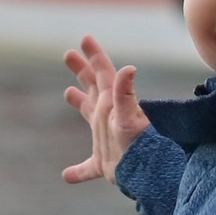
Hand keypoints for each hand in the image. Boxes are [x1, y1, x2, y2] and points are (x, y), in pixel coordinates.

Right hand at [61, 36, 149, 183]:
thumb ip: (125, 94)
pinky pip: (87, 168)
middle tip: (69, 54)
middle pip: (92, 86)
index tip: (86, 38)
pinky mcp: (104, 164)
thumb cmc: (139, 146)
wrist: (148, 174)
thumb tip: (128, 68)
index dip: (94, 55)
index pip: (102, 73)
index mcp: (111, 104)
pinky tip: (67, 176)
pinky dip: (78, 172)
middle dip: (82, 70)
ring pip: (88, 115)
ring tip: (68, 92)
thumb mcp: (130, 118)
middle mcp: (107, 116)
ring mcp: (105, 138)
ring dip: (78, 102)